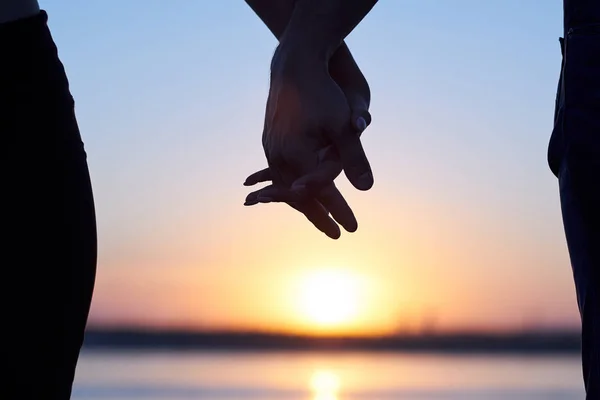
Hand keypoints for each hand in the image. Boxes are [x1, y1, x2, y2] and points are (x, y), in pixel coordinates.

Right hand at [243, 47, 372, 238]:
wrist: (294, 66)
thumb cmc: (322, 93)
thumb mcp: (342, 125)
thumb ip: (353, 157)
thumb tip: (367, 188)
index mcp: (295, 154)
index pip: (321, 191)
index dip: (338, 211)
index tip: (352, 229)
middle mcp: (279, 156)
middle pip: (299, 196)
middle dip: (319, 216)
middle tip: (336, 235)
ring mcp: (271, 150)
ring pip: (287, 187)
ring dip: (304, 204)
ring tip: (321, 218)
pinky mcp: (270, 143)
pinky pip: (281, 174)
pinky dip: (293, 187)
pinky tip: (301, 193)